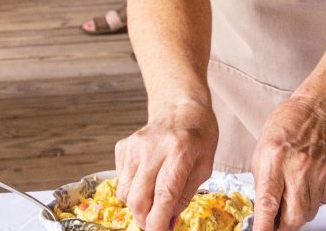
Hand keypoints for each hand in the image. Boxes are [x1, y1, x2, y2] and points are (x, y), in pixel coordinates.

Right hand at [116, 100, 218, 230]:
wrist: (180, 107)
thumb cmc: (198, 137)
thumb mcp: (204, 167)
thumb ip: (185, 196)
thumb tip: (167, 224)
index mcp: (180, 151)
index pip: (165, 194)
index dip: (159, 222)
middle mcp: (153, 147)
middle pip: (137, 197)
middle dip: (145, 219)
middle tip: (156, 224)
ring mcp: (134, 145)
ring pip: (124, 192)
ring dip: (137, 204)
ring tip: (154, 197)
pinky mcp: (123, 146)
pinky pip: (120, 180)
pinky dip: (132, 188)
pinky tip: (147, 178)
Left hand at [249, 96, 325, 230]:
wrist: (320, 111)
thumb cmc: (286, 126)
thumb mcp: (262, 151)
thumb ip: (262, 184)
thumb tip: (262, 214)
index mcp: (274, 159)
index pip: (268, 203)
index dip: (263, 227)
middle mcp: (298, 167)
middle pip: (294, 217)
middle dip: (283, 226)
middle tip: (276, 221)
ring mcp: (319, 172)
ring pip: (309, 213)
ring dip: (298, 212)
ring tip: (293, 190)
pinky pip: (322, 202)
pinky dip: (313, 200)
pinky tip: (308, 181)